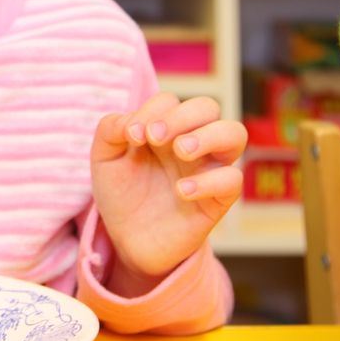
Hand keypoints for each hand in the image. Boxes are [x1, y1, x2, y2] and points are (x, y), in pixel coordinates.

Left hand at [90, 93, 246, 292]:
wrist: (127, 239)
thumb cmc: (121, 193)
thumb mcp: (105, 157)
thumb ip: (110, 129)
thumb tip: (133, 123)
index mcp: (165, 128)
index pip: (170, 101)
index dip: (151, 111)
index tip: (131, 136)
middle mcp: (191, 142)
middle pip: (208, 106)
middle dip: (182, 116)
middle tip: (156, 137)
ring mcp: (207, 169)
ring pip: (235, 134)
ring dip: (208, 135)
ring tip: (181, 151)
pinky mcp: (217, 200)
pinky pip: (232, 180)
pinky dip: (209, 181)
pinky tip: (181, 191)